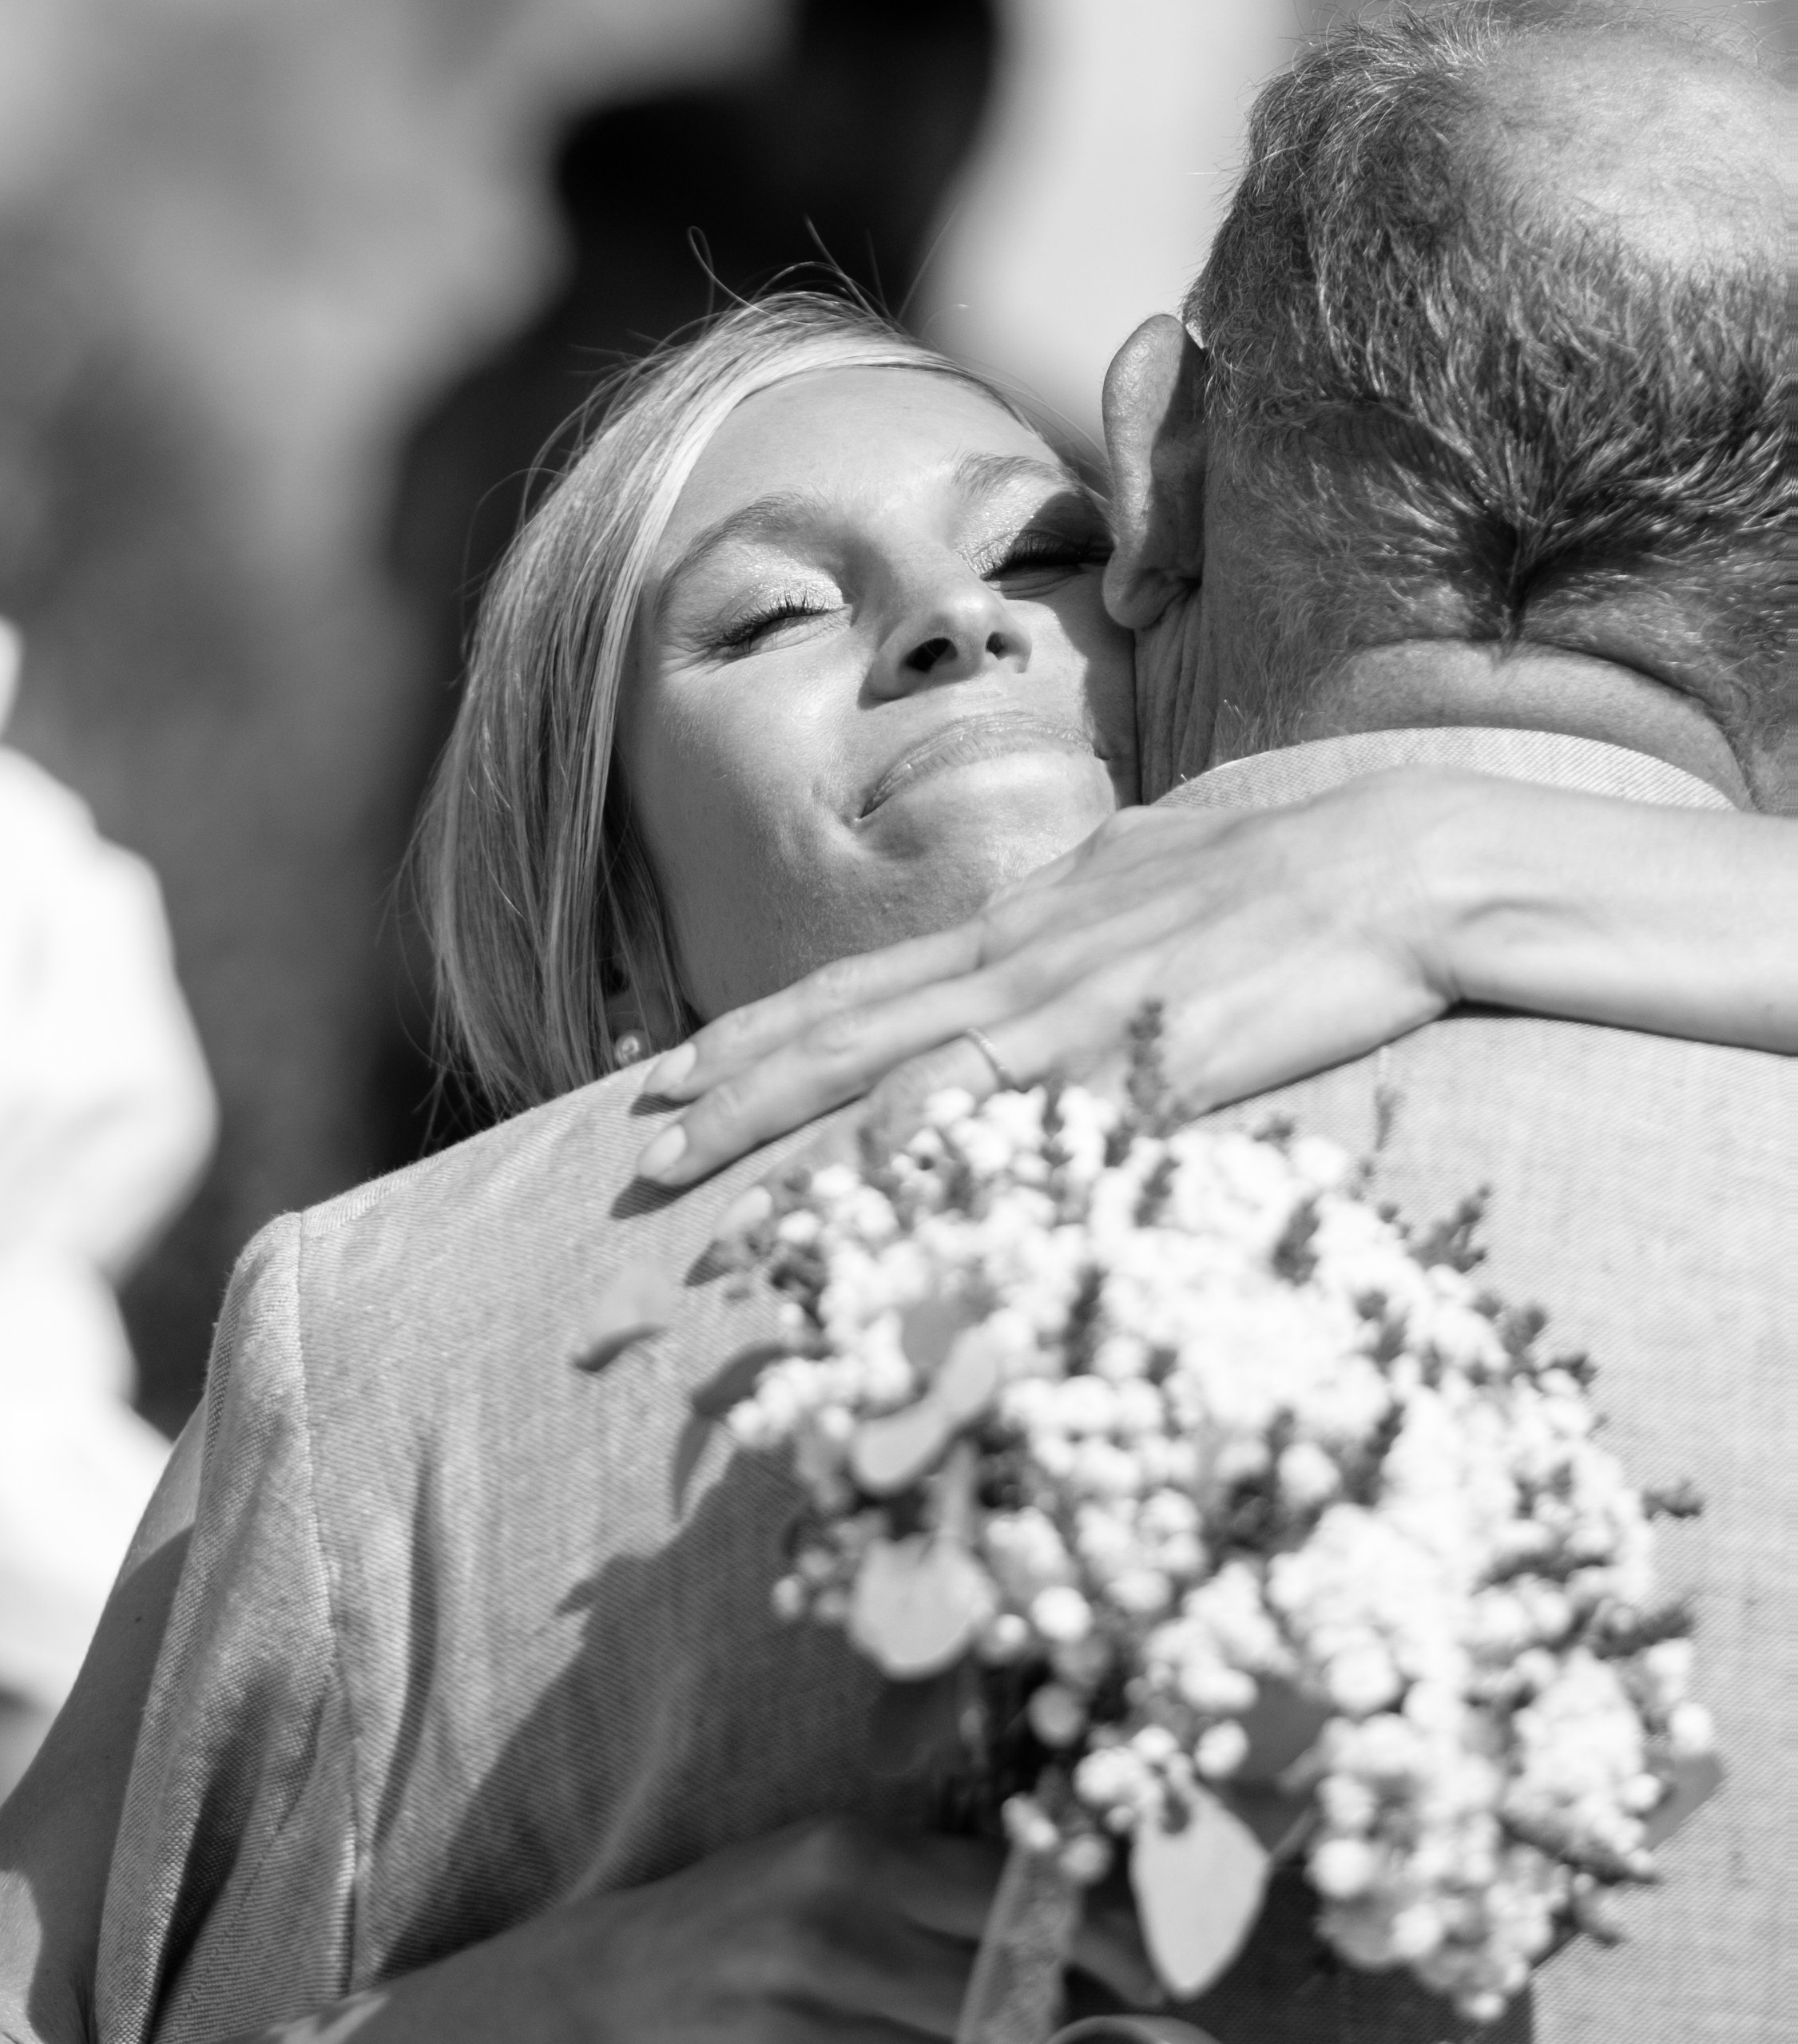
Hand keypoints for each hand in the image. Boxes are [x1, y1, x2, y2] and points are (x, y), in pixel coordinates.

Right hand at [573, 1817, 1151, 2043]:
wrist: (615, 1999)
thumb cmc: (750, 1920)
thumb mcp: (833, 1863)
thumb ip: (942, 1886)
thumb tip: (1076, 1934)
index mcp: (851, 1857)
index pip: (1014, 1902)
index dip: (1099, 1942)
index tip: (1150, 1976)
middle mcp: (824, 1940)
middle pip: (997, 2001)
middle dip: (1036, 2021)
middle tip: (1038, 2028)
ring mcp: (794, 2038)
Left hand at [635, 772, 1465, 1190]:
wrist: (1405, 861)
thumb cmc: (1305, 864)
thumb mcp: (1167, 862)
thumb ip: (1100, 895)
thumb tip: (1067, 895)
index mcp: (1030, 920)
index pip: (866, 985)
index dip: (764, 1030)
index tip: (678, 1069)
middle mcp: (1023, 958)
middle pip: (845, 1030)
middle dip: (733, 1091)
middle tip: (638, 1146)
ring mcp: (1069, 1006)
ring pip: (890, 1071)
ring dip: (782, 1130)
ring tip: (691, 1177)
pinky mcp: (1133, 1055)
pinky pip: (1004, 1107)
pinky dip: (916, 1144)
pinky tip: (850, 1182)